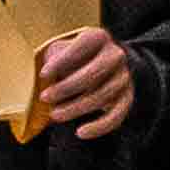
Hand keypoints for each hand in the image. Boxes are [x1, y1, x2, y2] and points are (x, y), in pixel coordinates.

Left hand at [18, 26, 141, 143]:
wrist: (100, 64)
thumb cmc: (71, 57)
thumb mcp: (61, 49)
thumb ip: (53, 58)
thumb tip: (45, 76)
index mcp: (98, 37)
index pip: (81, 47)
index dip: (62, 61)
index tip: (43, 74)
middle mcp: (115, 55)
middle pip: (94, 73)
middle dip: (67, 87)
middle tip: (44, 97)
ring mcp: (123, 77)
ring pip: (102, 96)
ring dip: (76, 108)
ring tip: (54, 114)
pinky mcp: (127, 98)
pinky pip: (116, 115)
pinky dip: (99, 126)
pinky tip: (80, 132)